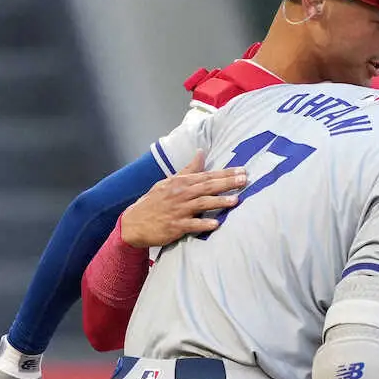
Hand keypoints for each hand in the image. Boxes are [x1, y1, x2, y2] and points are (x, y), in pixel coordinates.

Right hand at [119, 150, 246, 247]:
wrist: (134, 222)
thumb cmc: (155, 201)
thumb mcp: (169, 182)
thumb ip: (188, 169)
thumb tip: (201, 152)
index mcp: (181, 182)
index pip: (207, 175)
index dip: (225, 173)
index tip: (242, 170)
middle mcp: (181, 194)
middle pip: (207, 187)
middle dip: (227, 183)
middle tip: (244, 180)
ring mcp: (178, 210)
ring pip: (202, 204)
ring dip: (219, 202)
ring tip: (235, 200)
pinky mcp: (175, 226)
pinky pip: (191, 225)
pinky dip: (203, 224)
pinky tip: (215, 224)